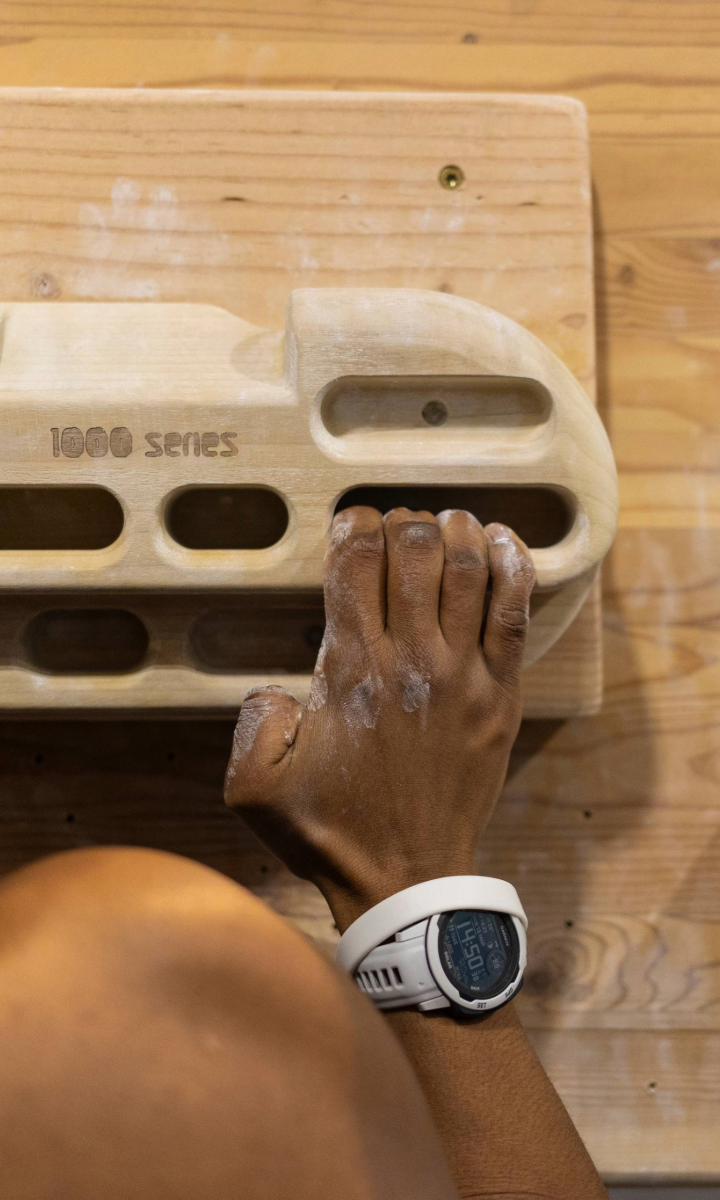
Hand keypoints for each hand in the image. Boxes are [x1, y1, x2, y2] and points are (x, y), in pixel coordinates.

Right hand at [224, 507, 534, 930]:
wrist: (407, 879)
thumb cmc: (330, 831)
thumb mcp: (253, 786)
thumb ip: (249, 722)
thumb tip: (277, 687)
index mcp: (350, 669)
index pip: (355, 560)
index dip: (353, 525)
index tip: (351, 526)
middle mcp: (409, 659)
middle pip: (414, 549)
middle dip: (401, 523)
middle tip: (395, 532)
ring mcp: (463, 674)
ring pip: (468, 567)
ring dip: (454, 530)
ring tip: (442, 527)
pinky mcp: (501, 694)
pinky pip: (516, 610)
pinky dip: (512, 563)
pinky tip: (499, 540)